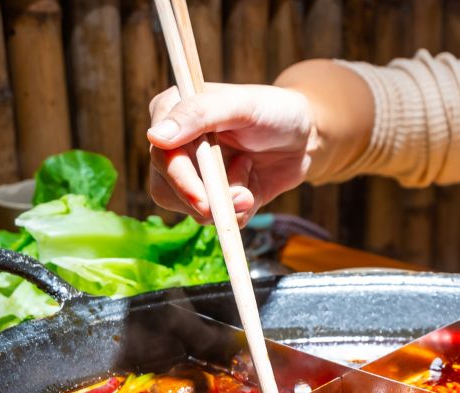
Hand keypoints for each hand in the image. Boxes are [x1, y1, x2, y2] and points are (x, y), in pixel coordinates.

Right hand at [147, 83, 316, 225]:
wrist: (304, 138)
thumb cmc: (274, 110)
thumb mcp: (241, 105)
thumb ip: (199, 114)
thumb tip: (154, 137)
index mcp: (172, 112)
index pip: (161, 154)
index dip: (179, 180)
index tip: (203, 199)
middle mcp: (175, 145)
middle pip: (166, 189)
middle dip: (205, 200)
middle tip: (241, 198)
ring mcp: (193, 174)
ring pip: (189, 209)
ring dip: (226, 206)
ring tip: (249, 180)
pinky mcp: (213, 197)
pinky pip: (217, 219)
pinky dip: (238, 213)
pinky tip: (252, 188)